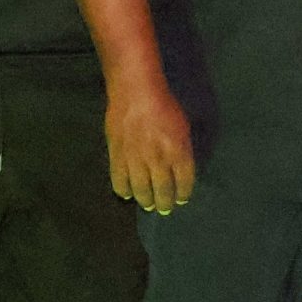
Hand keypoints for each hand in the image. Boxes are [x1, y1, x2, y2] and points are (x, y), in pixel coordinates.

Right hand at [107, 78, 196, 212]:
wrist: (136, 92)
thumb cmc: (165, 105)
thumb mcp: (184, 127)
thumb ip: (182, 150)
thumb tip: (179, 168)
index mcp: (179, 152)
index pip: (184, 182)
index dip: (183, 194)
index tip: (181, 200)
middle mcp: (159, 160)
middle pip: (163, 190)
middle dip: (165, 202)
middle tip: (164, 209)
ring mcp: (136, 160)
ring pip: (141, 190)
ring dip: (146, 201)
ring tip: (148, 205)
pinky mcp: (118, 156)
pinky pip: (119, 180)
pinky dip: (124, 191)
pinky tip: (127, 194)